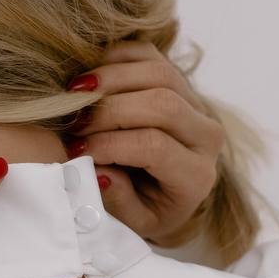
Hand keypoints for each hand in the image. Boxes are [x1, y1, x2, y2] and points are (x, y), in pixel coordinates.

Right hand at [63, 41, 223, 247]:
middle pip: (161, 103)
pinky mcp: (179, 80)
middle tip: (73, 122)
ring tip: (74, 93)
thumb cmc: (145, 207)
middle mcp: (206, 135)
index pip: (155, 146)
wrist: (168, 190)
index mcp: (196, 175)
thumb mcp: (134, 222)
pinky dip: (116, 57)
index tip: (75, 150)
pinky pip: (150, 55)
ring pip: (159, 72)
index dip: (109, 144)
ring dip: (110, 78)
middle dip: (108, 109)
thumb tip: (99, 170)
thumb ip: (118, 203)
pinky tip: (89, 78)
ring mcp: (196, 102)